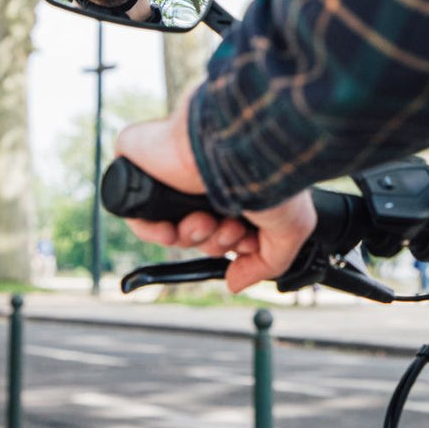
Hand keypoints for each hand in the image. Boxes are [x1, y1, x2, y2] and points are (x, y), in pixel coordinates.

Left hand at [113, 87, 317, 292]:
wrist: (241, 145)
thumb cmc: (270, 172)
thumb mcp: (289, 228)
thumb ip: (268, 262)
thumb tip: (236, 282)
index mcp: (239, 182)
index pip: (226, 226)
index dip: (234, 243)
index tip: (247, 242)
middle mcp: (208, 176)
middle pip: (199, 230)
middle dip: (214, 241)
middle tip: (227, 230)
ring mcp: (176, 168)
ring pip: (171, 223)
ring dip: (189, 236)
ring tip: (205, 221)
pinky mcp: (146, 161)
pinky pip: (138, 209)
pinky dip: (152, 230)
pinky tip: (172, 229)